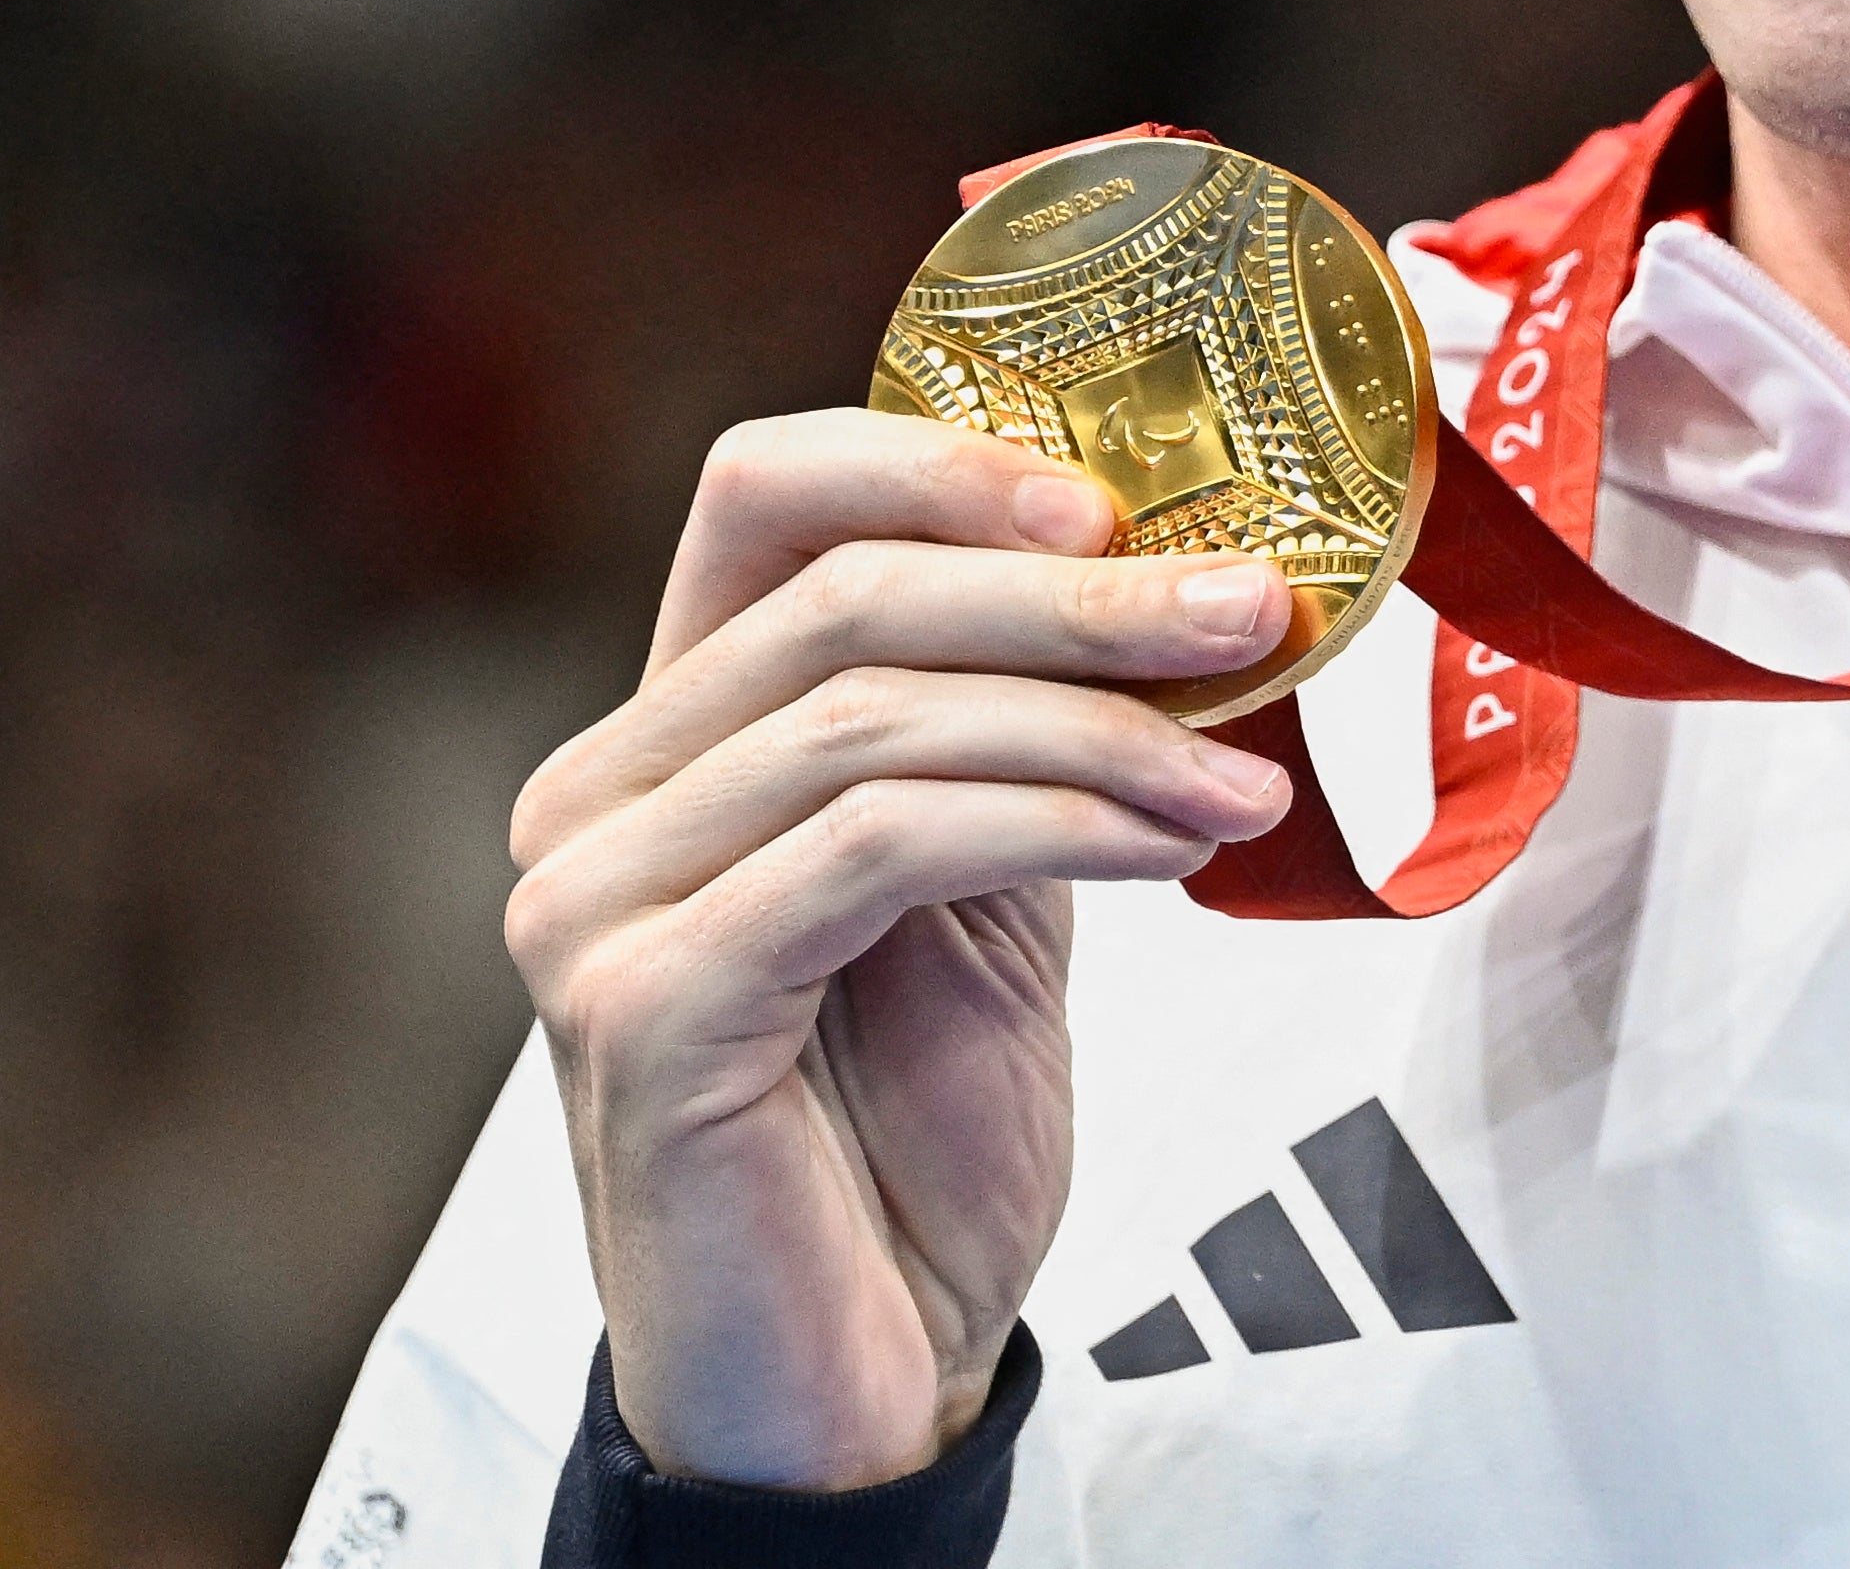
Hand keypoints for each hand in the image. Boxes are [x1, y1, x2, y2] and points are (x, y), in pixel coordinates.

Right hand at [504, 411, 1298, 1487]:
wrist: (855, 1389)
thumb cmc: (906, 1148)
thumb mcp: (990, 892)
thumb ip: (1027, 739)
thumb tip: (1191, 581)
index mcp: (669, 738)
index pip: (761, 500)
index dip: (933, 459)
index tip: (1117, 495)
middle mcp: (598, 799)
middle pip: (840, 595)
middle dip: (1075, 593)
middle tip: (1255, 609)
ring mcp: (595, 904)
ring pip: (869, 718)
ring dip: (1097, 727)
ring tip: (1246, 776)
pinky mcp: (643, 1010)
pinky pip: (871, 847)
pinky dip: (1046, 822)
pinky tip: (1168, 847)